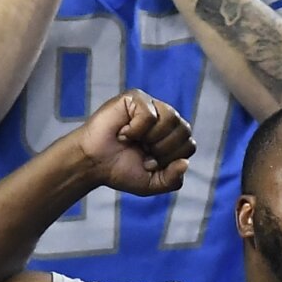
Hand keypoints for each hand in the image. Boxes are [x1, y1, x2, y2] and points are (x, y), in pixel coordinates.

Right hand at [75, 90, 193, 195]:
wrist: (92, 163)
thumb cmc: (120, 169)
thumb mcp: (151, 183)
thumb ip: (173, 180)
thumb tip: (185, 163)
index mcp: (172, 137)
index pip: (189, 146)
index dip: (169, 160)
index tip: (148, 163)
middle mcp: (165, 118)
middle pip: (184, 131)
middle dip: (162, 149)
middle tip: (141, 152)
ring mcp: (151, 105)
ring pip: (171, 118)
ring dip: (152, 138)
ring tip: (133, 141)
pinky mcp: (136, 97)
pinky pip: (150, 114)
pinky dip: (136, 129)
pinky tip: (123, 132)